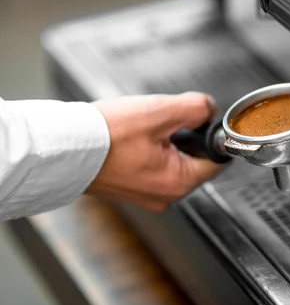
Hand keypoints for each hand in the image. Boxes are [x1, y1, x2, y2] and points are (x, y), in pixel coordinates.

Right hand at [87, 92, 226, 211]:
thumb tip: (209, 109)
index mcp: (178, 183)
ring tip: (142, 126)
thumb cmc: (105, 136)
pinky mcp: (129, 188)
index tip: (201, 119)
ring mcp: (145, 194)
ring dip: (164, 139)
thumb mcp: (160, 112)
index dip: (213, 135)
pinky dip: (147, 148)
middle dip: (185, 135)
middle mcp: (164, 195)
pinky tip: (130, 136)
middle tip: (163, 118)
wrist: (59, 150)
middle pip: (194, 159)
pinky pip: (151, 164)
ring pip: (172, 160)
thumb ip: (196, 108)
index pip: (217, 160)